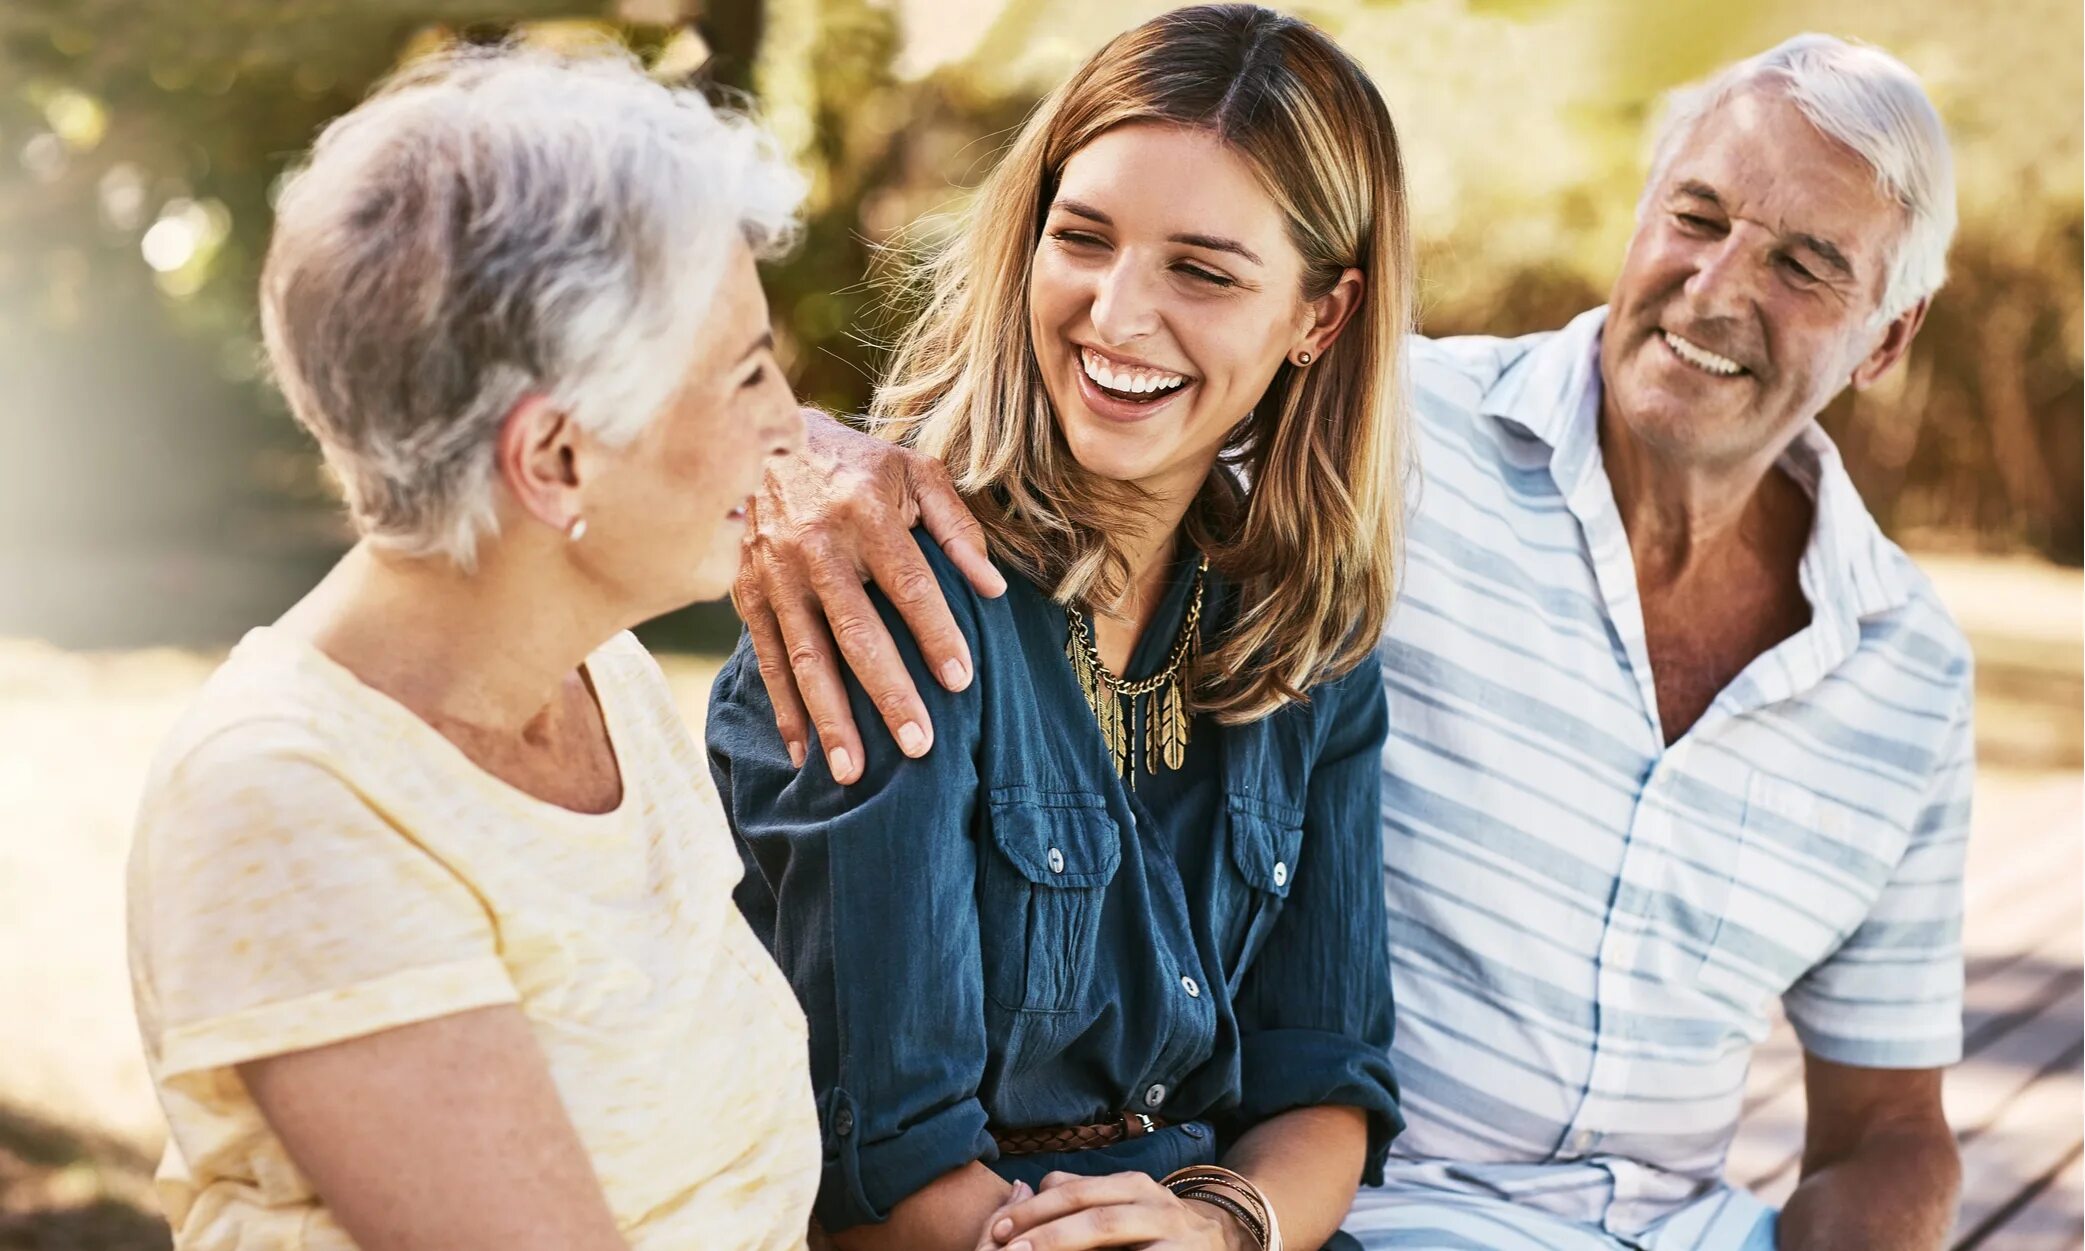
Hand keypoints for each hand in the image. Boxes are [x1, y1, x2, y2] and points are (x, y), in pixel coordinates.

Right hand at [732, 408, 1004, 782]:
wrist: (762, 440)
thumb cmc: (857, 464)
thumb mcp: (914, 472)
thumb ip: (956, 528)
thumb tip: (993, 588)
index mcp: (865, 512)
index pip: (909, 584)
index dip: (935, 633)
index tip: (960, 681)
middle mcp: (816, 546)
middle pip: (857, 632)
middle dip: (888, 694)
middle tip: (918, 747)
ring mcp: (776, 574)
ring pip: (806, 657)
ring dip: (831, 718)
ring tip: (854, 773)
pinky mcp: (747, 593)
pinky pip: (768, 660)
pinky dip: (784, 709)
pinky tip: (804, 752)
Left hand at [977, 1171, 1253, 1250]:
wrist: (1228, 1239)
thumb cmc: (1158, 1225)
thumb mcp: (1124, 1200)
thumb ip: (1081, 1192)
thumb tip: (1031, 1186)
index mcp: (1132, 1187)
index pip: (1074, 1192)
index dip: (1032, 1211)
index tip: (996, 1230)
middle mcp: (1155, 1206)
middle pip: (1095, 1218)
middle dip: (1048, 1236)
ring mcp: (1173, 1237)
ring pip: (1113, 1236)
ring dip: (1071, 1249)